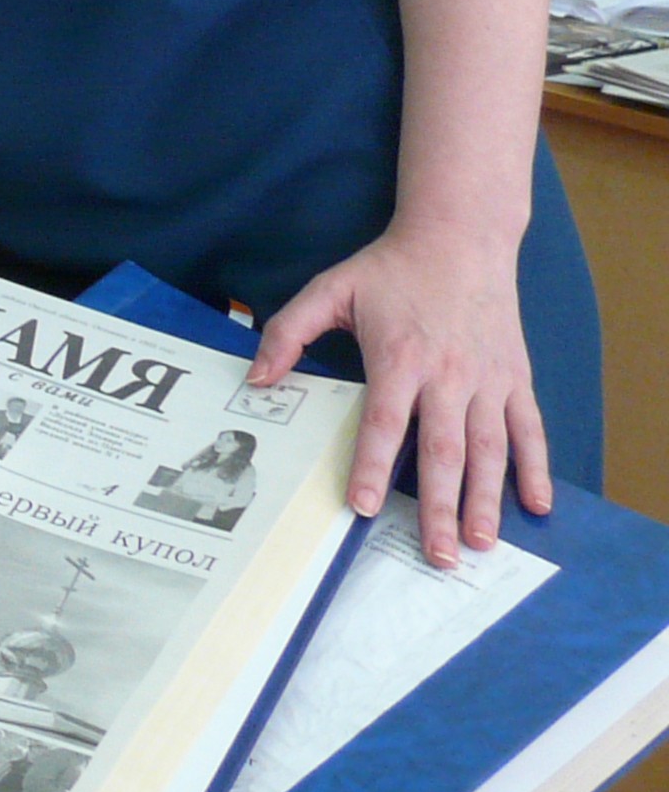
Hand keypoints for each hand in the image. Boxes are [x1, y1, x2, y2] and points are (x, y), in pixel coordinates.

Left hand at [252, 217, 547, 564]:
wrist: (460, 237)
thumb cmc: (391, 268)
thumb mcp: (330, 289)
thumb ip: (288, 333)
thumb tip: (256, 379)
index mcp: (400, 358)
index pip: (385, 423)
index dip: (374, 466)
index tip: (365, 507)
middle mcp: (449, 375)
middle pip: (444, 450)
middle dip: (440, 506)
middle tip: (436, 554)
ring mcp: (488, 379)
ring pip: (490, 449)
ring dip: (486, 499)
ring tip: (480, 544)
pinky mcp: (516, 377)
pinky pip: (529, 429)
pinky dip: (535, 468)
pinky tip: (535, 505)